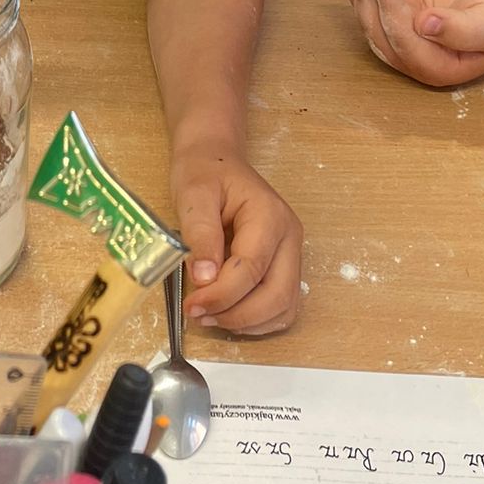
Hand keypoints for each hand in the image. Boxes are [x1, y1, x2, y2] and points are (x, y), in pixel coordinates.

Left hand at [172, 147, 303, 335]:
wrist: (216, 160)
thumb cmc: (205, 172)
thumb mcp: (193, 195)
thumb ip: (200, 235)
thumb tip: (204, 278)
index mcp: (269, 216)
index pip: (252, 268)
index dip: (222, 294)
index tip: (192, 305)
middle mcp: (289, 238)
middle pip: (277, 295)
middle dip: (237, 315)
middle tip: (199, 314)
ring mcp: (291, 254)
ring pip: (283, 307)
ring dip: (247, 322)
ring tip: (209, 315)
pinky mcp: (284, 267)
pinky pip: (280, 307)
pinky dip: (256, 320)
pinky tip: (226, 312)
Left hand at [338, 0, 483, 87]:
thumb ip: (461, 30)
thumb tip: (426, 26)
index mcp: (438, 68)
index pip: (404, 44)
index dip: (391, 13)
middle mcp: (416, 56)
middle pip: (380, 31)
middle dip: (368, 0)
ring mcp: (407, 31)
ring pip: (372, 15)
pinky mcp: (404, 8)